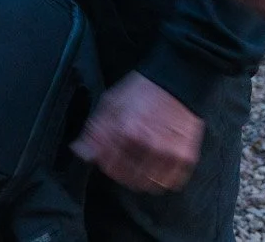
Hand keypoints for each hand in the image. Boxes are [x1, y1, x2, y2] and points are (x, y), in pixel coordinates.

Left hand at [71, 72, 202, 192]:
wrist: (176, 79)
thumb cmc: (142, 90)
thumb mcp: (111, 102)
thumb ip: (94, 130)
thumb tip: (79, 151)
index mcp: (126, 130)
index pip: (108, 166)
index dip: (106, 163)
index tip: (109, 157)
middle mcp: (147, 144)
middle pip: (127, 178)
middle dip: (123, 172)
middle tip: (126, 160)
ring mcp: (168, 152)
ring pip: (148, 184)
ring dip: (142, 178)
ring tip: (142, 165)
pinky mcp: (185, 155)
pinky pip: (171, 182)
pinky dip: (163, 180)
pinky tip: (159, 168)